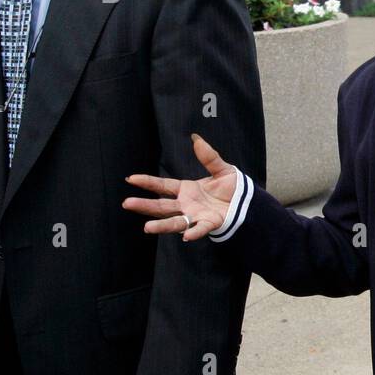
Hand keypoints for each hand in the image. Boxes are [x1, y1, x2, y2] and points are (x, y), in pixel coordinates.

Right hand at [123, 134, 237, 241]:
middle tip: (127, 204)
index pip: (162, 186)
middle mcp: (186, 204)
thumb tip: (196, 138)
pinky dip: (193, 232)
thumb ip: (208, 156)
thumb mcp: (221, 168)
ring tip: (147, 228)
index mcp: (186, 190)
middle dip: (144, 205)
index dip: (147, 182)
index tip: (131, 179)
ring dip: (161, 225)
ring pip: (175, 221)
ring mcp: (196, 215)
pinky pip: (200, 229)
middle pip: (161, 206)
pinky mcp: (210, 223)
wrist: (247, 201)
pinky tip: (186, 236)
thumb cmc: (231, 187)